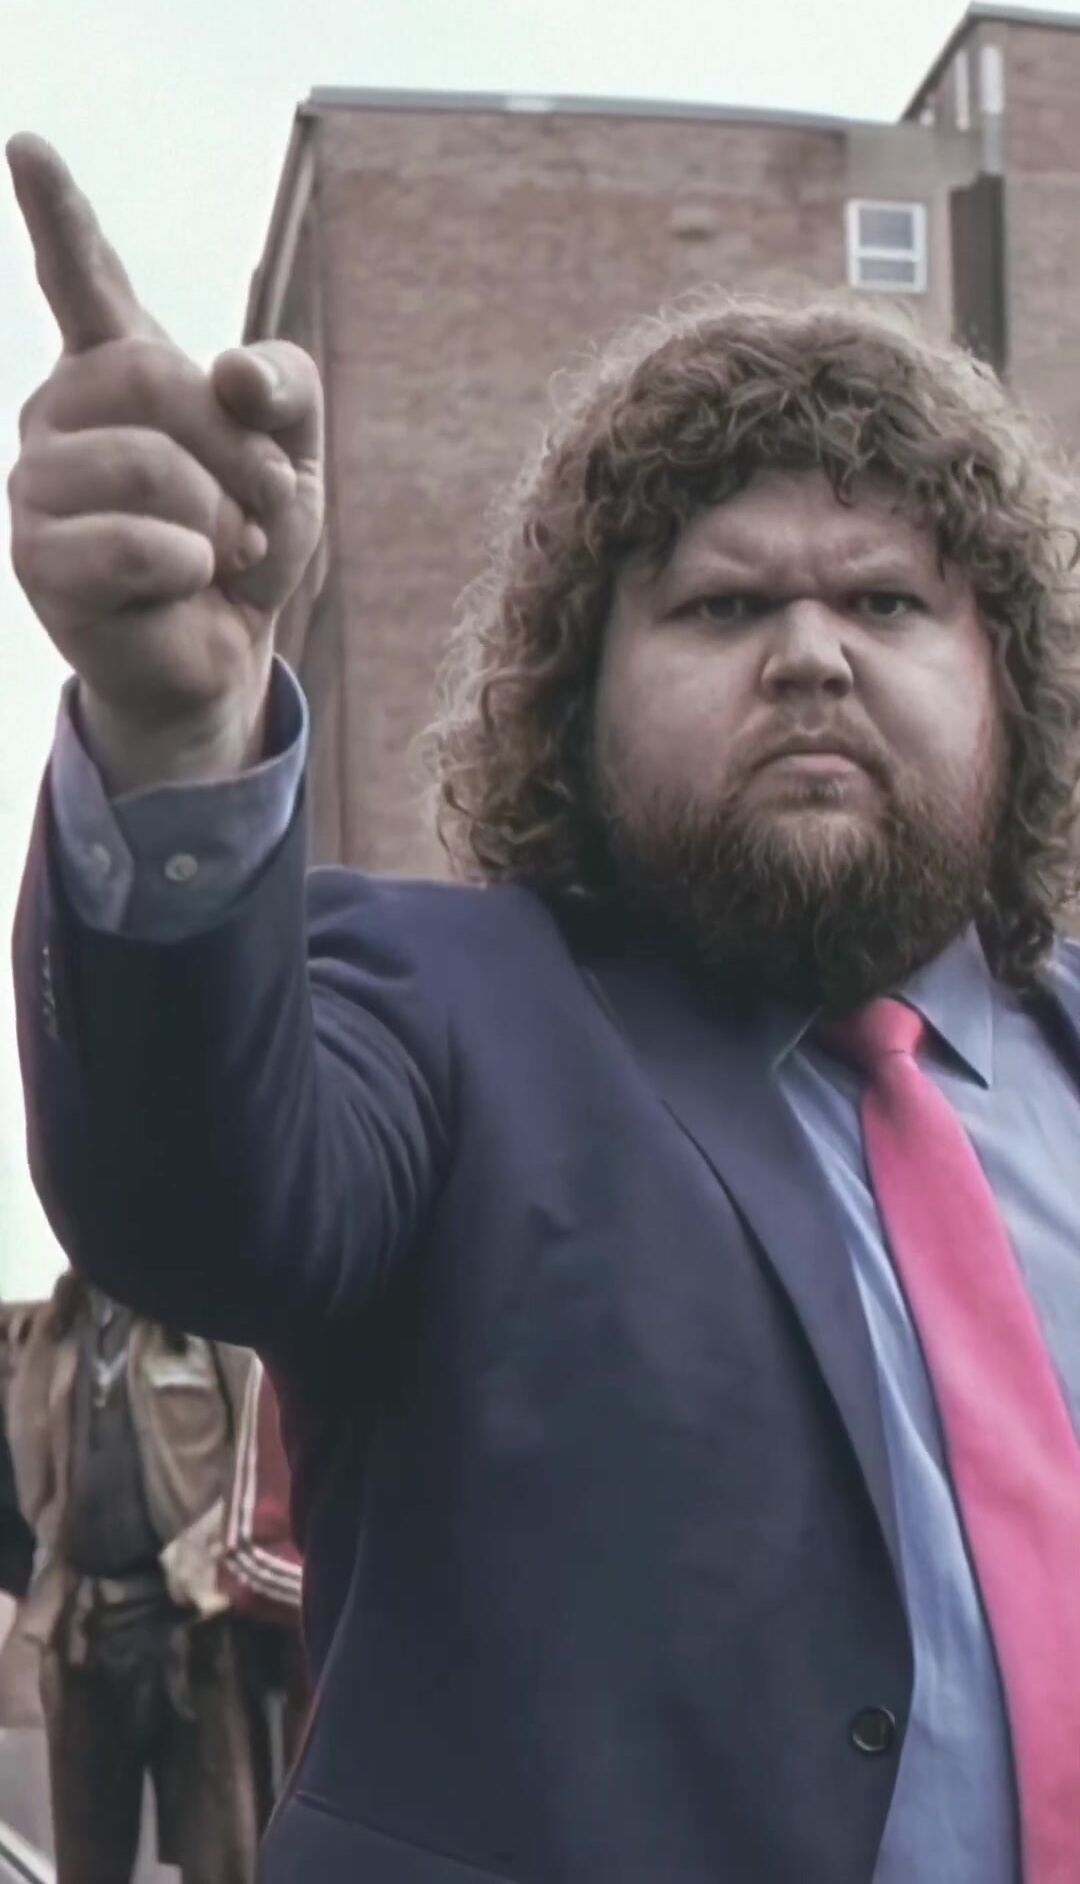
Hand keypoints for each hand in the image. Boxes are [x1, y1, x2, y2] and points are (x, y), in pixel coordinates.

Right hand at [5, 133, 324, 789]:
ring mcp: (37, 483)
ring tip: (222, 552)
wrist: (222, 645)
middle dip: (240, 450)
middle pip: (159, 379)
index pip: (84, 279)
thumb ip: (285, 385)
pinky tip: (187, 584)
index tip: (28, 148)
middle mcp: (61, 412)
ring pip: (151, 465)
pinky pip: (139, 544)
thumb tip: (231, 375)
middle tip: (256, 509)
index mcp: (117, 367)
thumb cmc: (245, 537)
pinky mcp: (38, 559)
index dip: (60, 216)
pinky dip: (191, 568)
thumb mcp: (292, 451)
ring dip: (221, 519)